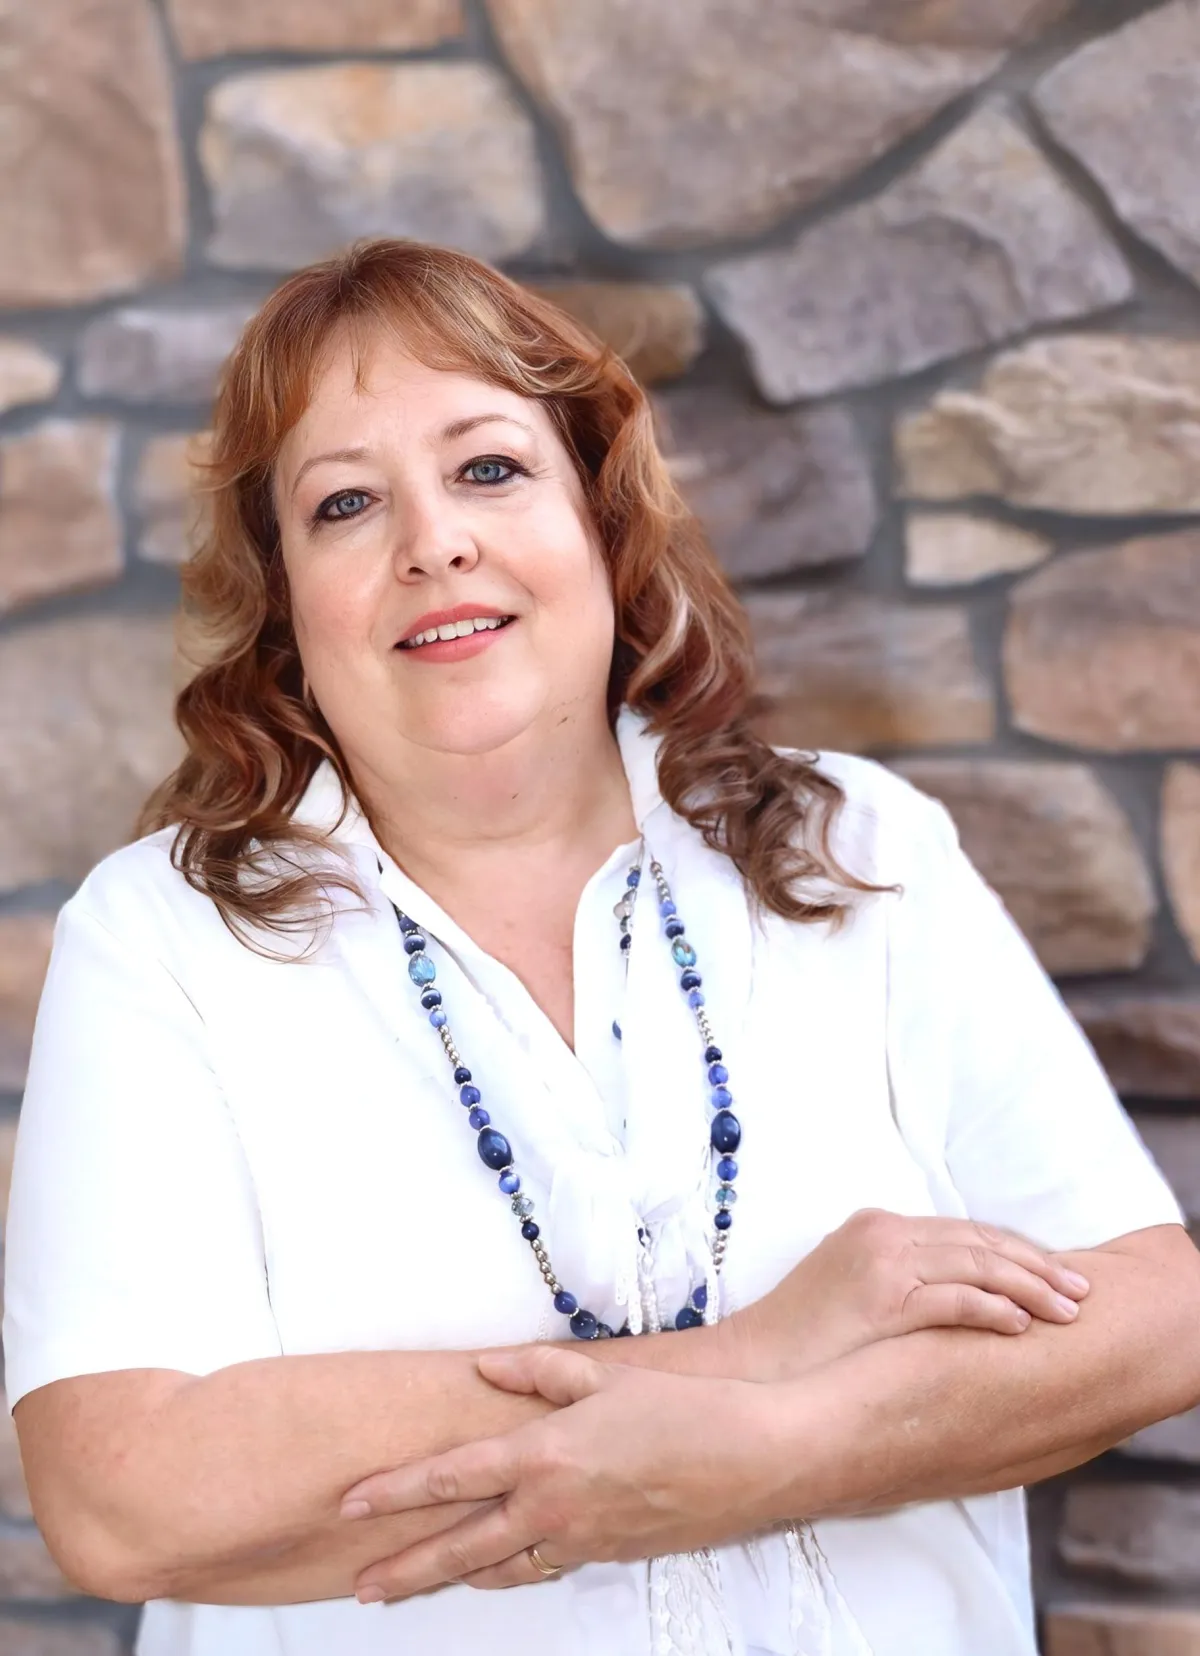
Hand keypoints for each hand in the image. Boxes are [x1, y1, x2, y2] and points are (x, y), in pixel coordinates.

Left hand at [342, 1347, 774, 1601]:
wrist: (753, 1460)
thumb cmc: (683, 1410)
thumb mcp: (606, 1375)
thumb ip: (538, 1371)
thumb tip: (484, 1366)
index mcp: (544, 1455)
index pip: (449, 1478)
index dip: (393, 1493)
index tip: (348, 1505)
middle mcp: (552, 1507)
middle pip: (458, 1548)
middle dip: (403, 1569)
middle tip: (360, 1585)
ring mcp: (578, 1541)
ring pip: (497, 1568)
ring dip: (450, 1577)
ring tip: (407, 1584)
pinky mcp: (606, 1556)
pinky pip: (540, 1569)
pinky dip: (506, 1571)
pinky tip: (490, 1569)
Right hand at [727, 1208, 1089, 1381]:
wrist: (756, 1363)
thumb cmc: (808, 1341)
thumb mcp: (856, 1290)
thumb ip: (905, 1280)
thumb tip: (966, 1297)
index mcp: (879, 1225)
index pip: (967, 1232)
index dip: (1018, 1252)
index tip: (1056, 1274)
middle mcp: (885, 1232)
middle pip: (981, 1241)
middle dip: (1038, 1265)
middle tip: (1080, 1290)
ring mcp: (884, 1262)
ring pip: (978, 1265)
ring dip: (1031, 1287)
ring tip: (1068, 1311)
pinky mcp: (883, 1299)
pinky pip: (956, 1299)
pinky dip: (995, 1309)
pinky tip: (1022, 1325)